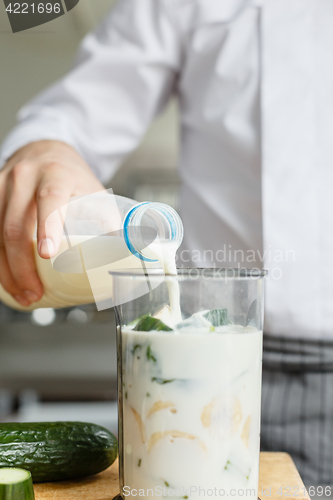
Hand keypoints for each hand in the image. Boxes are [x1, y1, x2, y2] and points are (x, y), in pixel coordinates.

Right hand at [0, 140, 104, 306]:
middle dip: (22, 267)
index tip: (46, 254)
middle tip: (34, 293)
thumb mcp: (94, 191)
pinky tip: (4, 276)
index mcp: (56, 175)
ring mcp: (1, 186)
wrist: (44, 151)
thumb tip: (123, 251)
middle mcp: (24, 178)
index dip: (47, 227)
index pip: (50, 200)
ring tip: (21, 293)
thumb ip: (106, 219)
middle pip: (15, 225)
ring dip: (4, 269)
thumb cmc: (71, 178)